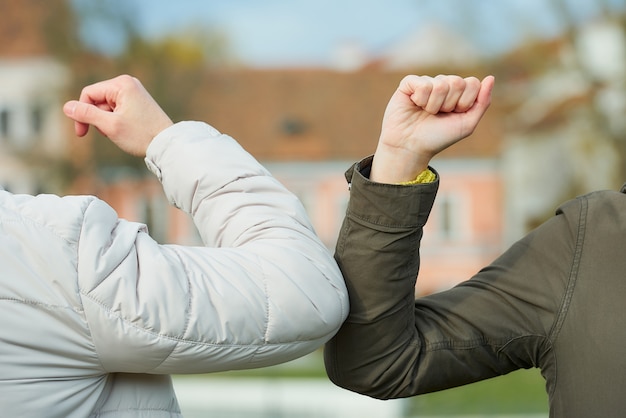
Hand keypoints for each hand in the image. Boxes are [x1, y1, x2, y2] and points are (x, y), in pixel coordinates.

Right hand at [63, 75, 173, 156]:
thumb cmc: (141, 135)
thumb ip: (87, 114)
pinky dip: (116, 121)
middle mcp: (128, 83)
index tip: (82, 133)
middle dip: (98, 118)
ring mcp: (134, 92)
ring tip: (121, 132)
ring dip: (107, 121)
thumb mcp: (110, 125)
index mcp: (121, 84)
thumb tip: (66, 107)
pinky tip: (126, 131)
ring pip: (106, 106)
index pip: (88, 94)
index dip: (81, 113)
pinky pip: (117, 110)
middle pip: (97, 99)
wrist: (168, 144)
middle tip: (109, 133)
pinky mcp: (138, 102)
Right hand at [371, 74, 494, 183]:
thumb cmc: (438, 137)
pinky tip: (415, 105)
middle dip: (449, 104)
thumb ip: (482, 102)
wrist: (411, 147)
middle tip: (438, 115)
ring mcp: (426, 82)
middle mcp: (443, 84)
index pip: (472, 83)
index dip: (465, 102)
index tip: (454, 115)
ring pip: (440, 84)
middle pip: (457, 82)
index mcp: (458, 93)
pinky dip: (421, 99)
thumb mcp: (466, 124)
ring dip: (434, 105)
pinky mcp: (409, 83)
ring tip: (425, 113)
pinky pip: (423, 83)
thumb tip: (491, 77)